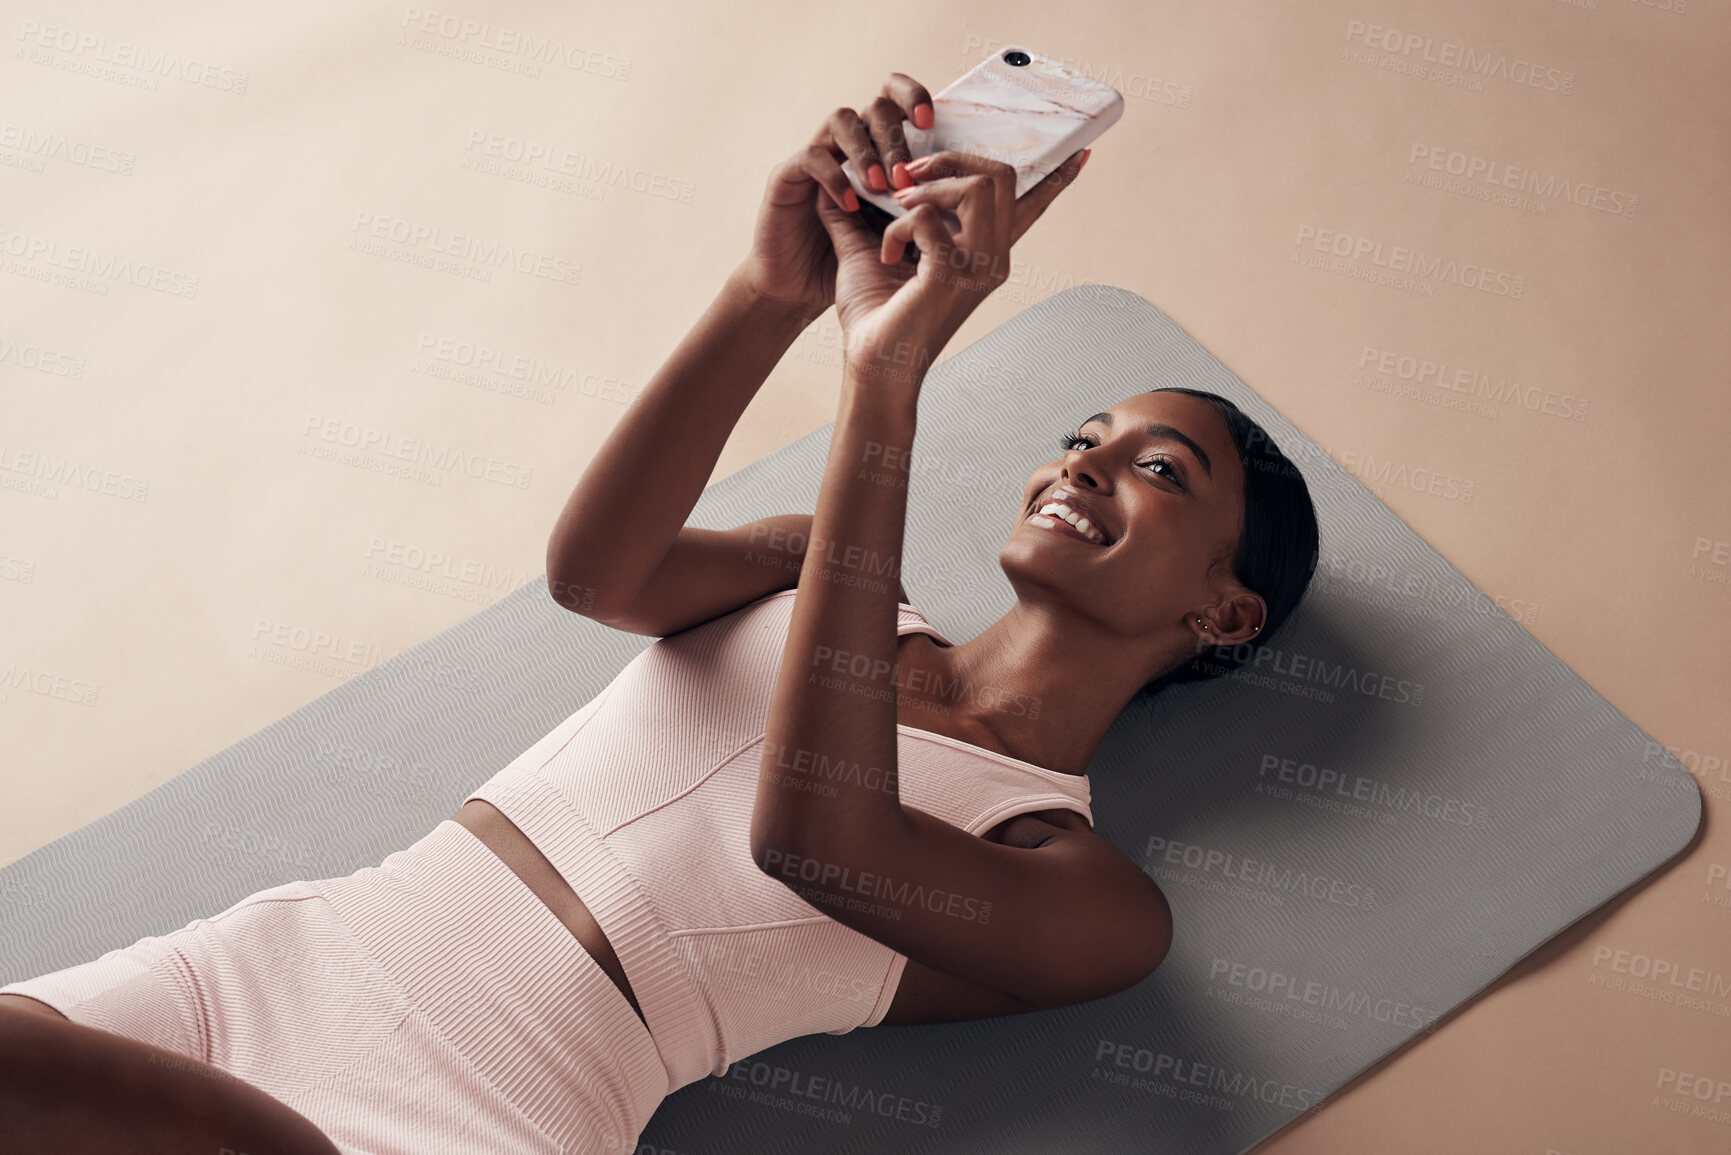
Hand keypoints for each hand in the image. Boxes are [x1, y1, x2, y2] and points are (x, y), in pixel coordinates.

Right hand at [738, 73, 937, 321]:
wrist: (807, 291)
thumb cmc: (861, 264)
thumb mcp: (914, 239)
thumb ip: (947, 213)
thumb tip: (997, 198)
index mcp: (882, 150)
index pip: (900, 98)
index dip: (915, 97)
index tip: (933, 120)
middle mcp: (851, 144)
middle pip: (877, 105)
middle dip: (897, 137)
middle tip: (909, 175)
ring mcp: (819, 155)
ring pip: (843, 119)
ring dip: (867, 151)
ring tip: (883, 188)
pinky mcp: (788, 177)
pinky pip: (812, 157)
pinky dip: (835, 178)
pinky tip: (853, 204)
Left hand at [815, 146, 1087, 385]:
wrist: (871, 367)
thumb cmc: (876, 316)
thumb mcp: (875, 252)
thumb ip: (867, 213)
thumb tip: (839, 178)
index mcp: (986, 253)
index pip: (1031, 207)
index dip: (1056, 177)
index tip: (1080, 153)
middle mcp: (994, 258)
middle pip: (1002, 176)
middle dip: (952, 159)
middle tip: (910, 175)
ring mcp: (978, 267)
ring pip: (978, 186)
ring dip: (927, 187)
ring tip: (895, 210)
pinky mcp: (951, 274)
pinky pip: (928, 216)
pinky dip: (897, 226)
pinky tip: (886, 254)